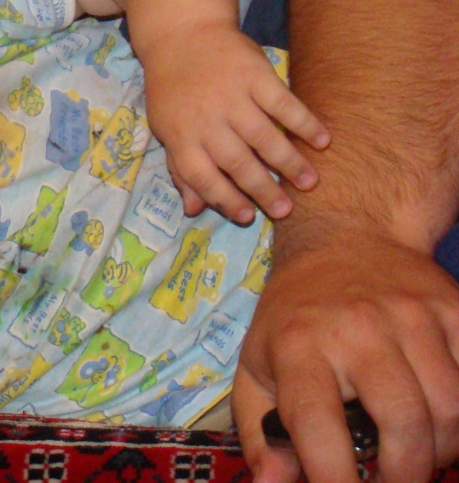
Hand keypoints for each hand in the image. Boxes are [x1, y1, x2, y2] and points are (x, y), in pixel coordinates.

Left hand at [142, 24, 327, 223]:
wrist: (181, 33)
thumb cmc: (174, 88)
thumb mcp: (165, 126)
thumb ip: (181, 167)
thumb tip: (193, 209)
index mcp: (180, 135)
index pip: (202, 176)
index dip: (225, 199)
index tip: (248, 216)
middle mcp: (205, 119)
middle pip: (237, 162)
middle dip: (263, 189)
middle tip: (285, 210)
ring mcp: (231, 95)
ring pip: (264, 137)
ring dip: (289, 162)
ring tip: (309, 182)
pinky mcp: (254, 73)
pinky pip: (284, 103)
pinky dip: (304, 123)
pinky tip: (322, 141)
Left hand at [234, 233, 458, 482]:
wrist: (342, 237)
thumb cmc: (296, 314)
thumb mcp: (258, 363)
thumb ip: (260, 430)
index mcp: (298, 343)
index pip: (316, 424)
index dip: (333, 479)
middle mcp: (356, 326)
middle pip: (403, 422)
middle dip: (406, 475)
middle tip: (394, 482)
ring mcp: (411, 315)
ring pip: (451, 409)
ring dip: (443, 450)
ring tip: (420, 454)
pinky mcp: (454, 308)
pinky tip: (444, 422)